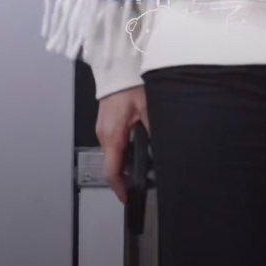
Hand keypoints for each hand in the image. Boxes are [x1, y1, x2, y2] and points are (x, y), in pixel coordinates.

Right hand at [95, 84, 150, 203]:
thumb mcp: (148, 108)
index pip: (112, 170)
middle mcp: (103, 135)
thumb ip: (154, 130)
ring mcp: (103, 129)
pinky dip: (123, 150)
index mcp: (112, 135)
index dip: (119, 188)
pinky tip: (137, 146)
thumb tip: (162, 149)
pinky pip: (113, 143)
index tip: (127, 198)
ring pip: (112, 154)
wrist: (117, 68)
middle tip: (143, 182)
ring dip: (124, 163)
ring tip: (143, 165)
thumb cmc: (130, 85)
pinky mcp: (105, 123)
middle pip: (111, 165)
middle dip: (124, 177)